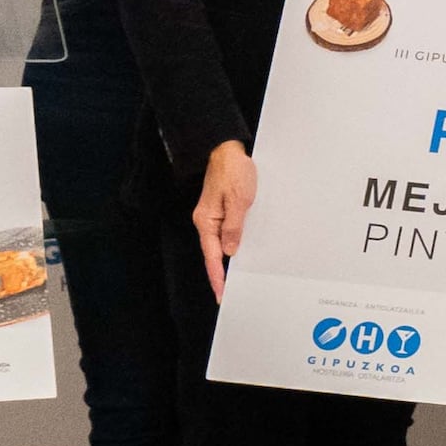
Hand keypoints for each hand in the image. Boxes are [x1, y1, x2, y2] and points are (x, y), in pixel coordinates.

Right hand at [194, 142, 256, 297]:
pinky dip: (230, 246)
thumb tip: (230, 251)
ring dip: (225, 262)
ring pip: (219, 244)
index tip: (221, 293)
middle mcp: (206, 221)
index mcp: (207, 221)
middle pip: (213, 254)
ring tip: (232, 280)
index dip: (217, 276)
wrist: (227, 151)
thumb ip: (234, 226)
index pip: (212, 256)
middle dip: (219, 274)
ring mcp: (212, 216)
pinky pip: (224, 233)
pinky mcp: (220, 211)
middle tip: (226, 294)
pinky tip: (237, 254)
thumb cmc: (233, 172)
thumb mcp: (239, 200)